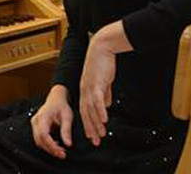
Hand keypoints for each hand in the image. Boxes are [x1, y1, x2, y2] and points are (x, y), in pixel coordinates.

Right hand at [31, 85, 72, 158]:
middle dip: (51, 150)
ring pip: (38, 141)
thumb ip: (66, 130)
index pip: (44, 135)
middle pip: (39, 140)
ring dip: (48, 148)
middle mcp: (36, 121)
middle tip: (63, 155)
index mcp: (43, 117)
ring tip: (61, 151)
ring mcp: (34, 124)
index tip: (62, 153)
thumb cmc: (62, 106)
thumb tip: (68, 144)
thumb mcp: (67, 117)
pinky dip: (46, 145)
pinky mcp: (36, 126)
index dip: (52, 146)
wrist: (56, 99)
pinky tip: (56, 145)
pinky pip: (39, 139)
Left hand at [78, 21, 130, 146]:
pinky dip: (100, 109)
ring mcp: (89, 86)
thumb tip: (106, 105)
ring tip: (101, 134)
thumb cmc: (103, 63)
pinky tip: (104, 119)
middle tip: (95, 141)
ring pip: (91, 109)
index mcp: (85, 90)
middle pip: (86, 113)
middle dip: (91, 128)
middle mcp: (84, 90)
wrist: (102, 48)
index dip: (88, 124)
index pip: (85, 111)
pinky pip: (98, 99)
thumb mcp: (103, 81)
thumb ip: (104, 93)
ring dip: (96, 122)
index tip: (92, 136)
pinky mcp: (96, 82)